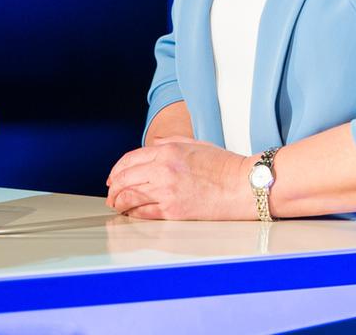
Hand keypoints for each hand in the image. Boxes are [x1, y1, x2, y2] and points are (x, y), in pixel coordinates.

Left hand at [105, 137, 254, 219]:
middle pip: (124, 179)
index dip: (117, 170)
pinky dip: (132, 213)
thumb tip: (153, 145)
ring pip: (129, 197)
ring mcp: (166, 191)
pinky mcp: (172, 211)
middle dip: (114, 188)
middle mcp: (163, 169)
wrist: (244, 185)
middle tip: (112, 194)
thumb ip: (171, 142)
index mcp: (169, 151)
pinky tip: (130, 213)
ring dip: (118, 202)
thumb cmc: (225, 166)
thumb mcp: (196, 144)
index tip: (114, 177)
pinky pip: (142, 212)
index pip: (129, 159)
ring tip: (117, 205)